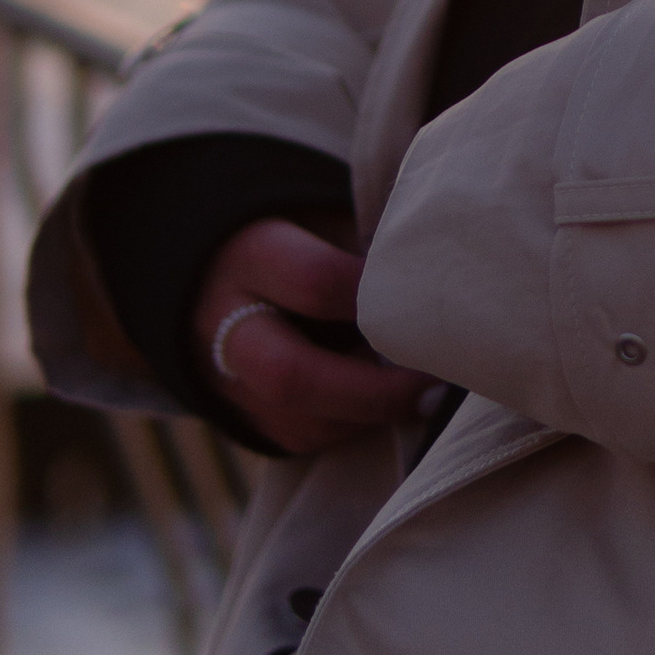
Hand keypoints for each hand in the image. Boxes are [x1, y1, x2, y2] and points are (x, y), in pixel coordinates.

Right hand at [191, 215, 432, 456]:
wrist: (221, 269)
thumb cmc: (299, 233)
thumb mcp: (326, 215)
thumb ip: (368, 240)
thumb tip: (433, 272)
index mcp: (252, 256)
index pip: (316, 281)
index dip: (377, 295)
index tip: (429, 298)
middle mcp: (225, 324)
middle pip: (289, 375)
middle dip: (371, 390)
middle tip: (433, 384)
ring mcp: (225, 379)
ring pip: (297, 423)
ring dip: (368, 416)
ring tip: (423, 395)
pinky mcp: (241, 414)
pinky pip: (299, 439)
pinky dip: (351, 427)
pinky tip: (386, 404)